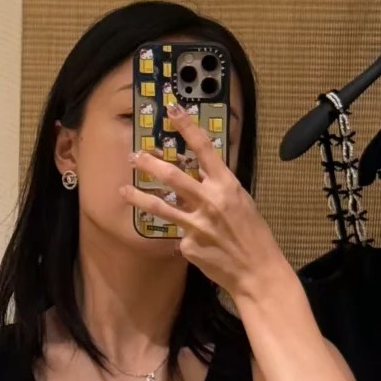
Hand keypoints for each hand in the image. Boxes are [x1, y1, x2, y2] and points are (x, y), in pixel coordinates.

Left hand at [120, 101, 288, 299]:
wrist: (256, 271)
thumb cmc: (252, 234)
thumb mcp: (240, 201)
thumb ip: (217, 186)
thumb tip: (196, 172)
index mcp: (227, 185)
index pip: (204, 148)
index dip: (187, 127)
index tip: (173, 110)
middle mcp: (210, 201)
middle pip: (173, 176)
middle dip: (150, 164)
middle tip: (135, 156)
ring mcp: (196, 225)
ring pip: (160, 207)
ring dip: (139, 197)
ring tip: (123, 191)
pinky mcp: (187, 245)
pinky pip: (178, 236)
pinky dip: (182, 237)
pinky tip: (196, 244)